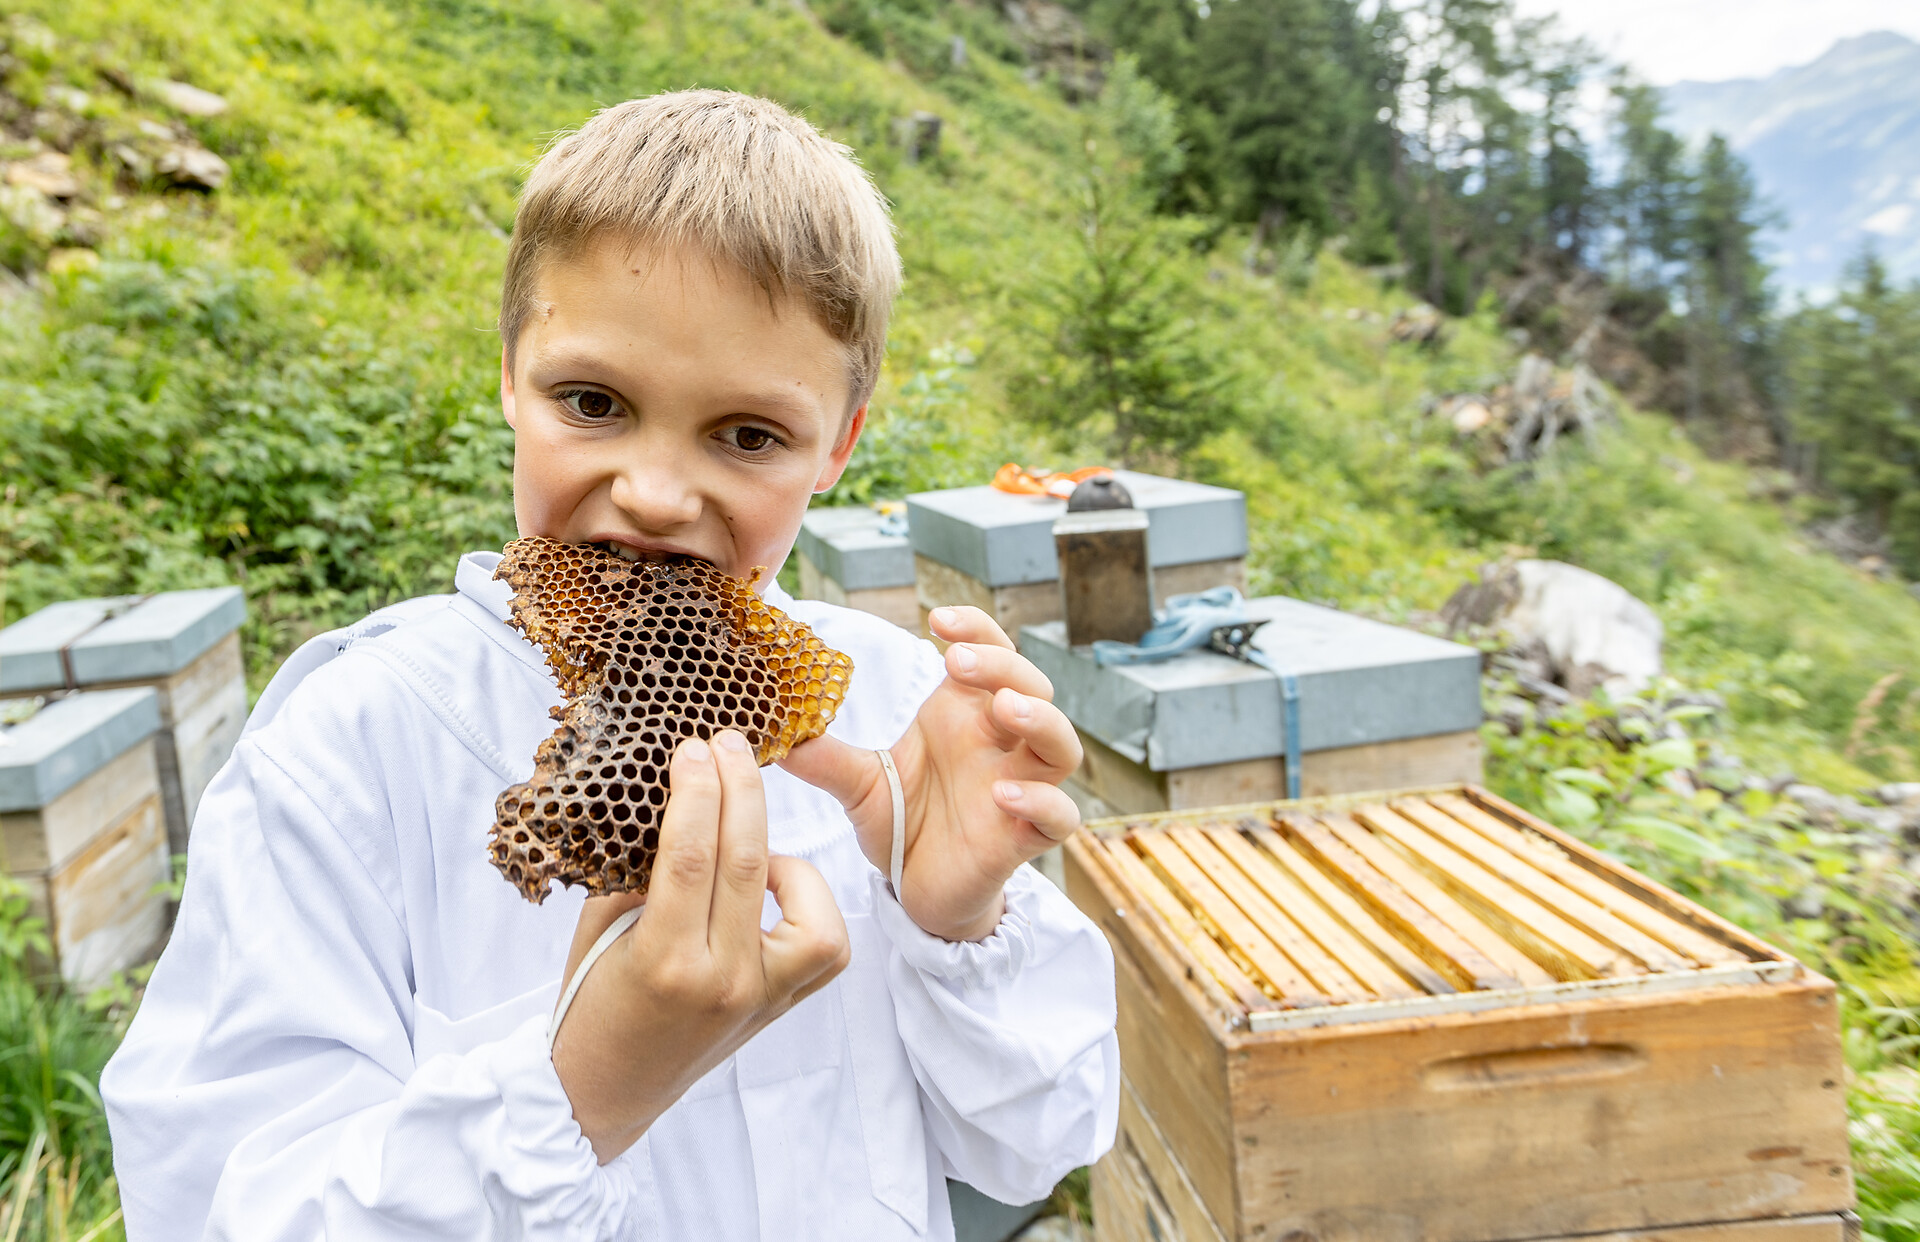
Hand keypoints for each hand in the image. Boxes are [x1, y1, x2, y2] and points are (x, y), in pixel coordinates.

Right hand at [551, 731, 849, 1163]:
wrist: (607, 1089)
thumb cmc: (591, 1002)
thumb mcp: (602, 926)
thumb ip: (641, 867)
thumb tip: (677, 796)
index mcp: (665, 960)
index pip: (691, 854)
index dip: (697, 791)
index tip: (694, 748)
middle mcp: (722, 979)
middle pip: (749, 860)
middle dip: (741, 789)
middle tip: (729, 745)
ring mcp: (760, 995)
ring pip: (807, 900)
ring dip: (782, 848)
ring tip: (744, 832)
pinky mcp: (780, 1004)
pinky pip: (824, 943)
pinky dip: (808, 900)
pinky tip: (773, 884)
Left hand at [781, 606, 1082, 941]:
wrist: (918, 890)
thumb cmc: (902, 823)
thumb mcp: (858, 785)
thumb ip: (825, 757)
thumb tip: (771, 731)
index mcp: (966, 715)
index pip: (991, 652)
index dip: (976, 629)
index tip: (937, 620)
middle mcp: (1001, 745)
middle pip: (1032, 686)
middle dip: (1003, 666)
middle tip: (957, 663)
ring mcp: (1020, 788)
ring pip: (1061, 744)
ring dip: (1040, 719)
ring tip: (1003, 709)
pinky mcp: (1026, 838)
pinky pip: (1059, 817)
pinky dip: (1040, 802)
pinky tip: (1004, 795)